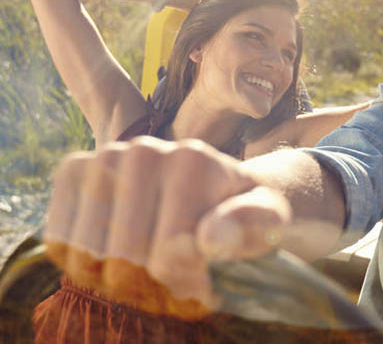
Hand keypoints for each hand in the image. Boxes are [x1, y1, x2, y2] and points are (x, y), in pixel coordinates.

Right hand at [44, 137, 290, 318]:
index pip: (167, 258)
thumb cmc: (245, 213)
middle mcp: (143, 149)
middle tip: (176, 280)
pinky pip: (59, 242)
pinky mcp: (74, 170)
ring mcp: (104, 156)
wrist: (216, 187)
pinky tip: (117, 254)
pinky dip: (84, 265)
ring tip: (151, 269)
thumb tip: (212, 238)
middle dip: (151, 288)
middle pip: (123, 262)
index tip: (208, 283)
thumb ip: (256, 226)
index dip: (186, 287)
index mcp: (192, 161)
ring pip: (87, 259)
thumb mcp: (269, 221)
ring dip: (117, 281)